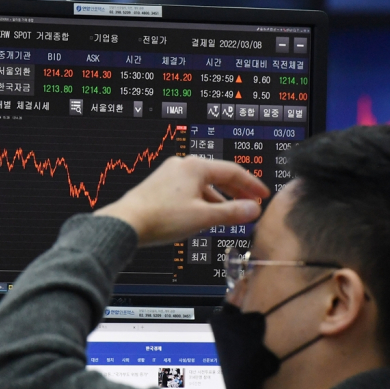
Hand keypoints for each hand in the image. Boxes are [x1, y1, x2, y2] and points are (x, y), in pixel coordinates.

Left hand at [94, 156, 269, 246]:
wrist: (126, 223)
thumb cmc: (161, 217)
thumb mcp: (204, 217)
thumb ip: (232, 213)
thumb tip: (253, 209)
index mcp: (196, 166)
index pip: (233, 172)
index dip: (252, 185)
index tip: (263, 195)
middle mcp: (183, 165)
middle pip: (219, 176)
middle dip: (237, 192)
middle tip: (251, 203)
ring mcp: (170, 175)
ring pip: (204, 184)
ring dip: (220, 199)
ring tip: (231, 214)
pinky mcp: (161, 186)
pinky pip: (191, 190)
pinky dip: (204, 200)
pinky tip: (206, 215)